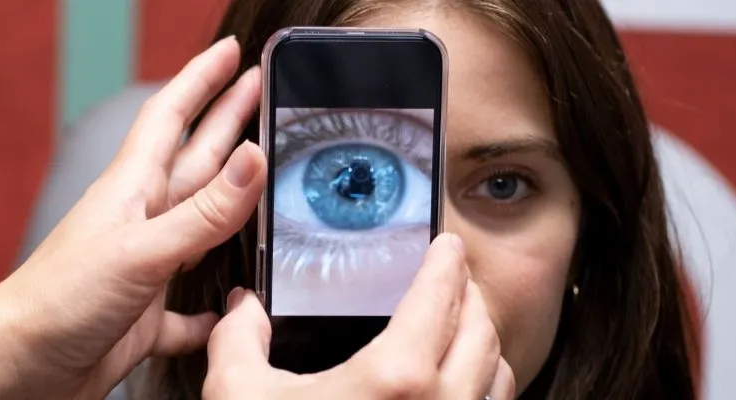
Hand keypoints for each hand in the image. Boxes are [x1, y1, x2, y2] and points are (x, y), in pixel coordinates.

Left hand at [0, 36, 265, 398]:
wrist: (14, 367)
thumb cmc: (57, 302)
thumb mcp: (139, 250)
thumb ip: (201, 213)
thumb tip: (252, 160)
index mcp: (132, 192)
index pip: (172, 118)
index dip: (202, 81)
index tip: (233, 52)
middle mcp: (140, 223)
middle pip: (195, 160)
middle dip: (227, 122)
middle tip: (260, 89)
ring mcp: (143, 269)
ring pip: (200, 229)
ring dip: (232, 204)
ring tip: (263, 178)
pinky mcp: (142, 320)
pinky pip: (190, 312)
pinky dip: (215, 311)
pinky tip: (235, 311)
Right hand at [203, 234, 515, 398]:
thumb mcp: (239, 397)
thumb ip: (238, 340)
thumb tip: (241, 310)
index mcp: (395, 381)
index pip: (441, 298)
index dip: (447, 263)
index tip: (447, 246)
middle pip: (482, 331)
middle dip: (468, 295)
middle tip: (449, 279)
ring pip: (497, 375)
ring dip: (482, 342)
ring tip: (458, 326)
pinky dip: (481, 387)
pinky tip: (452, 382)